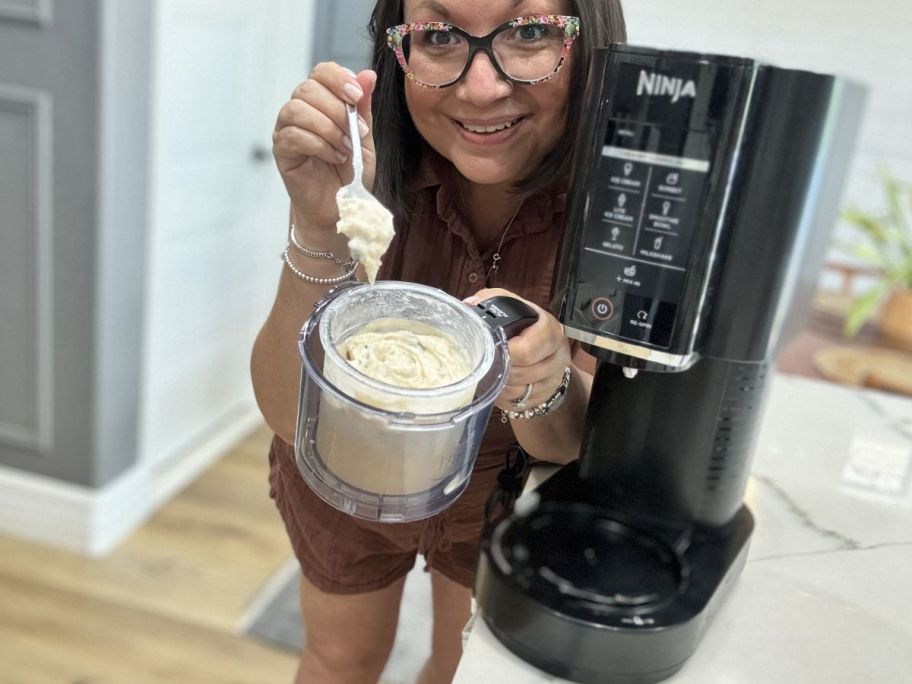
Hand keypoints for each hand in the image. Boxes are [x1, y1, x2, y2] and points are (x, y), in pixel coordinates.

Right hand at [272, 63, 376, 230]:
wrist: (341, 206)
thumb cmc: (350, 173)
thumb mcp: (365, 138)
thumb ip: (363, 107)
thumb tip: (368, 74)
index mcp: (321, 101)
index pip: (321, 72)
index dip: (338, 79)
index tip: (357, 96)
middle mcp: (300, 110)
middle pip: (307, 88)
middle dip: (336, 109)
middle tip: (356, 132)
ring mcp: (286, 129)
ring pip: (297, 109)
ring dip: (328, 128)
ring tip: (345, 148)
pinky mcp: (281, 150)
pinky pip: (293, 135)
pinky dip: (319, 145)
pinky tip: (334, 158)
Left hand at [467, 288, 572, 411]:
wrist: (544, 347)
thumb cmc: (522, 324)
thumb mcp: (509, 306)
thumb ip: (490, 302)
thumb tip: (469, 307)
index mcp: (549, 329)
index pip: (527, 350)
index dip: (505, 353)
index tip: (491, 351)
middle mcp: (557, 355)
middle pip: (522, 374)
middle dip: (501, 370)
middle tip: (487, 364)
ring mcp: (553, 378)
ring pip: (520, 392)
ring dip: (500, 385)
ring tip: (491, 374)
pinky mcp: (545, 396)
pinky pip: (520, 403)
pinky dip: (504, 397)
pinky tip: (498, 385)